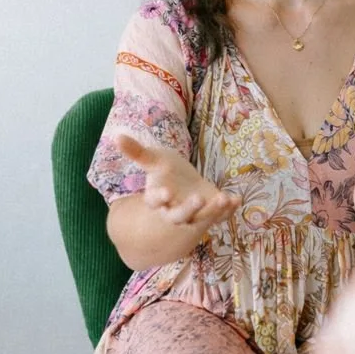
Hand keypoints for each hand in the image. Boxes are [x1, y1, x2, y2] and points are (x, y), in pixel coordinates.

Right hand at [116, 134, 241, 227]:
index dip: (159, 197)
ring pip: (202, 218)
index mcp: (157, 198)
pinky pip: (220, 215)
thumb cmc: (165, 172)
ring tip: (224, 198)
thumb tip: (116, 135)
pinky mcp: (210, 214)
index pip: (154, 201)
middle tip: (198, 199)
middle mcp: (174, 211)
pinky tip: (238, 199)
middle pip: (179, 216)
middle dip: (189, 209)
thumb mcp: (154, 161)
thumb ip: (137, 152)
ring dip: (214, 210)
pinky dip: (229, 210)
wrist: (182, 188)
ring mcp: (193, 215)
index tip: (166, 191)